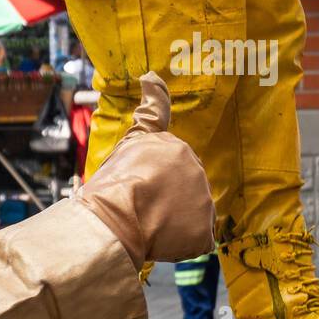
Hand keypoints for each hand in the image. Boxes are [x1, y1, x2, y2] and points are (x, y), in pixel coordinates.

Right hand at [76, 73, 213, 267]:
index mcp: (172, 147)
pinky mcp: (205, 228)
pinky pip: (193, 239)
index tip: (155, 112)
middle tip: (136, 207)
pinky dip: (177, 244)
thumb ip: (149, 112)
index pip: (169, 153)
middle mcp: (193, 168)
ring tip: (144, 225)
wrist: (117, 217)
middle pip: (177, 188)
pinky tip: (158, 241)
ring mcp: (202, 199)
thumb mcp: (127, 142)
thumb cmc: (113, 185)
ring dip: (168, 222)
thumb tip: (153, 74)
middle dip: (160, 198)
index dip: (160, 151)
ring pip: (185, 215)